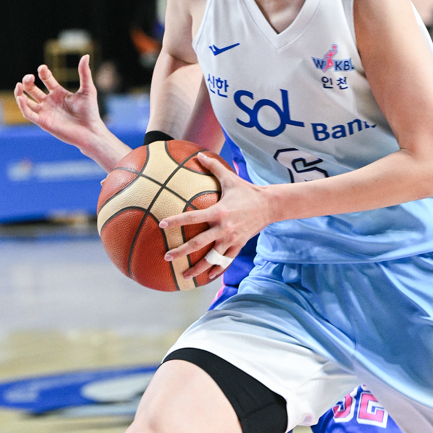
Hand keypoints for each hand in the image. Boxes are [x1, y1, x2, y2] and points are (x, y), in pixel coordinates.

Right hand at [14, 54, 103, 149]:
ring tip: (19, 85)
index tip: (42, 69)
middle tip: (29, 77)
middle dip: (28, 81)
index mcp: (59, 93)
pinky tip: (21, 97)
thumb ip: (84, 73)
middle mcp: (50, 101)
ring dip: (20, 93)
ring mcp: (46, 112)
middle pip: (33, 88)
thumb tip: (86, 55)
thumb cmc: (91, 112)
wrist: (90, 130)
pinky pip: (28, 113)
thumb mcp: (88, 89)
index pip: (46, 79)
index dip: (43, 72)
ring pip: (26, 101)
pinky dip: (22, 106)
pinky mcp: (43, 122)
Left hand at [159, 153, 272, 280]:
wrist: (270, 205)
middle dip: (181, 251)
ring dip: (198, 268)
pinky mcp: (239, 245)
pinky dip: (216, 269)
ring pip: (212, 258)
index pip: (193, 217)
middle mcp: (224, 228)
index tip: (162, 225)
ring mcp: (232, 239)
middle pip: (199, 243)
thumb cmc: (247, 190)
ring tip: (184, 276)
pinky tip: (207, 277)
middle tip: (166, 257)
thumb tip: (198, 154)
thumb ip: (213, 166)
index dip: (177, 221)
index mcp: (218, 212)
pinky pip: (226, 261)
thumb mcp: (230, 178)